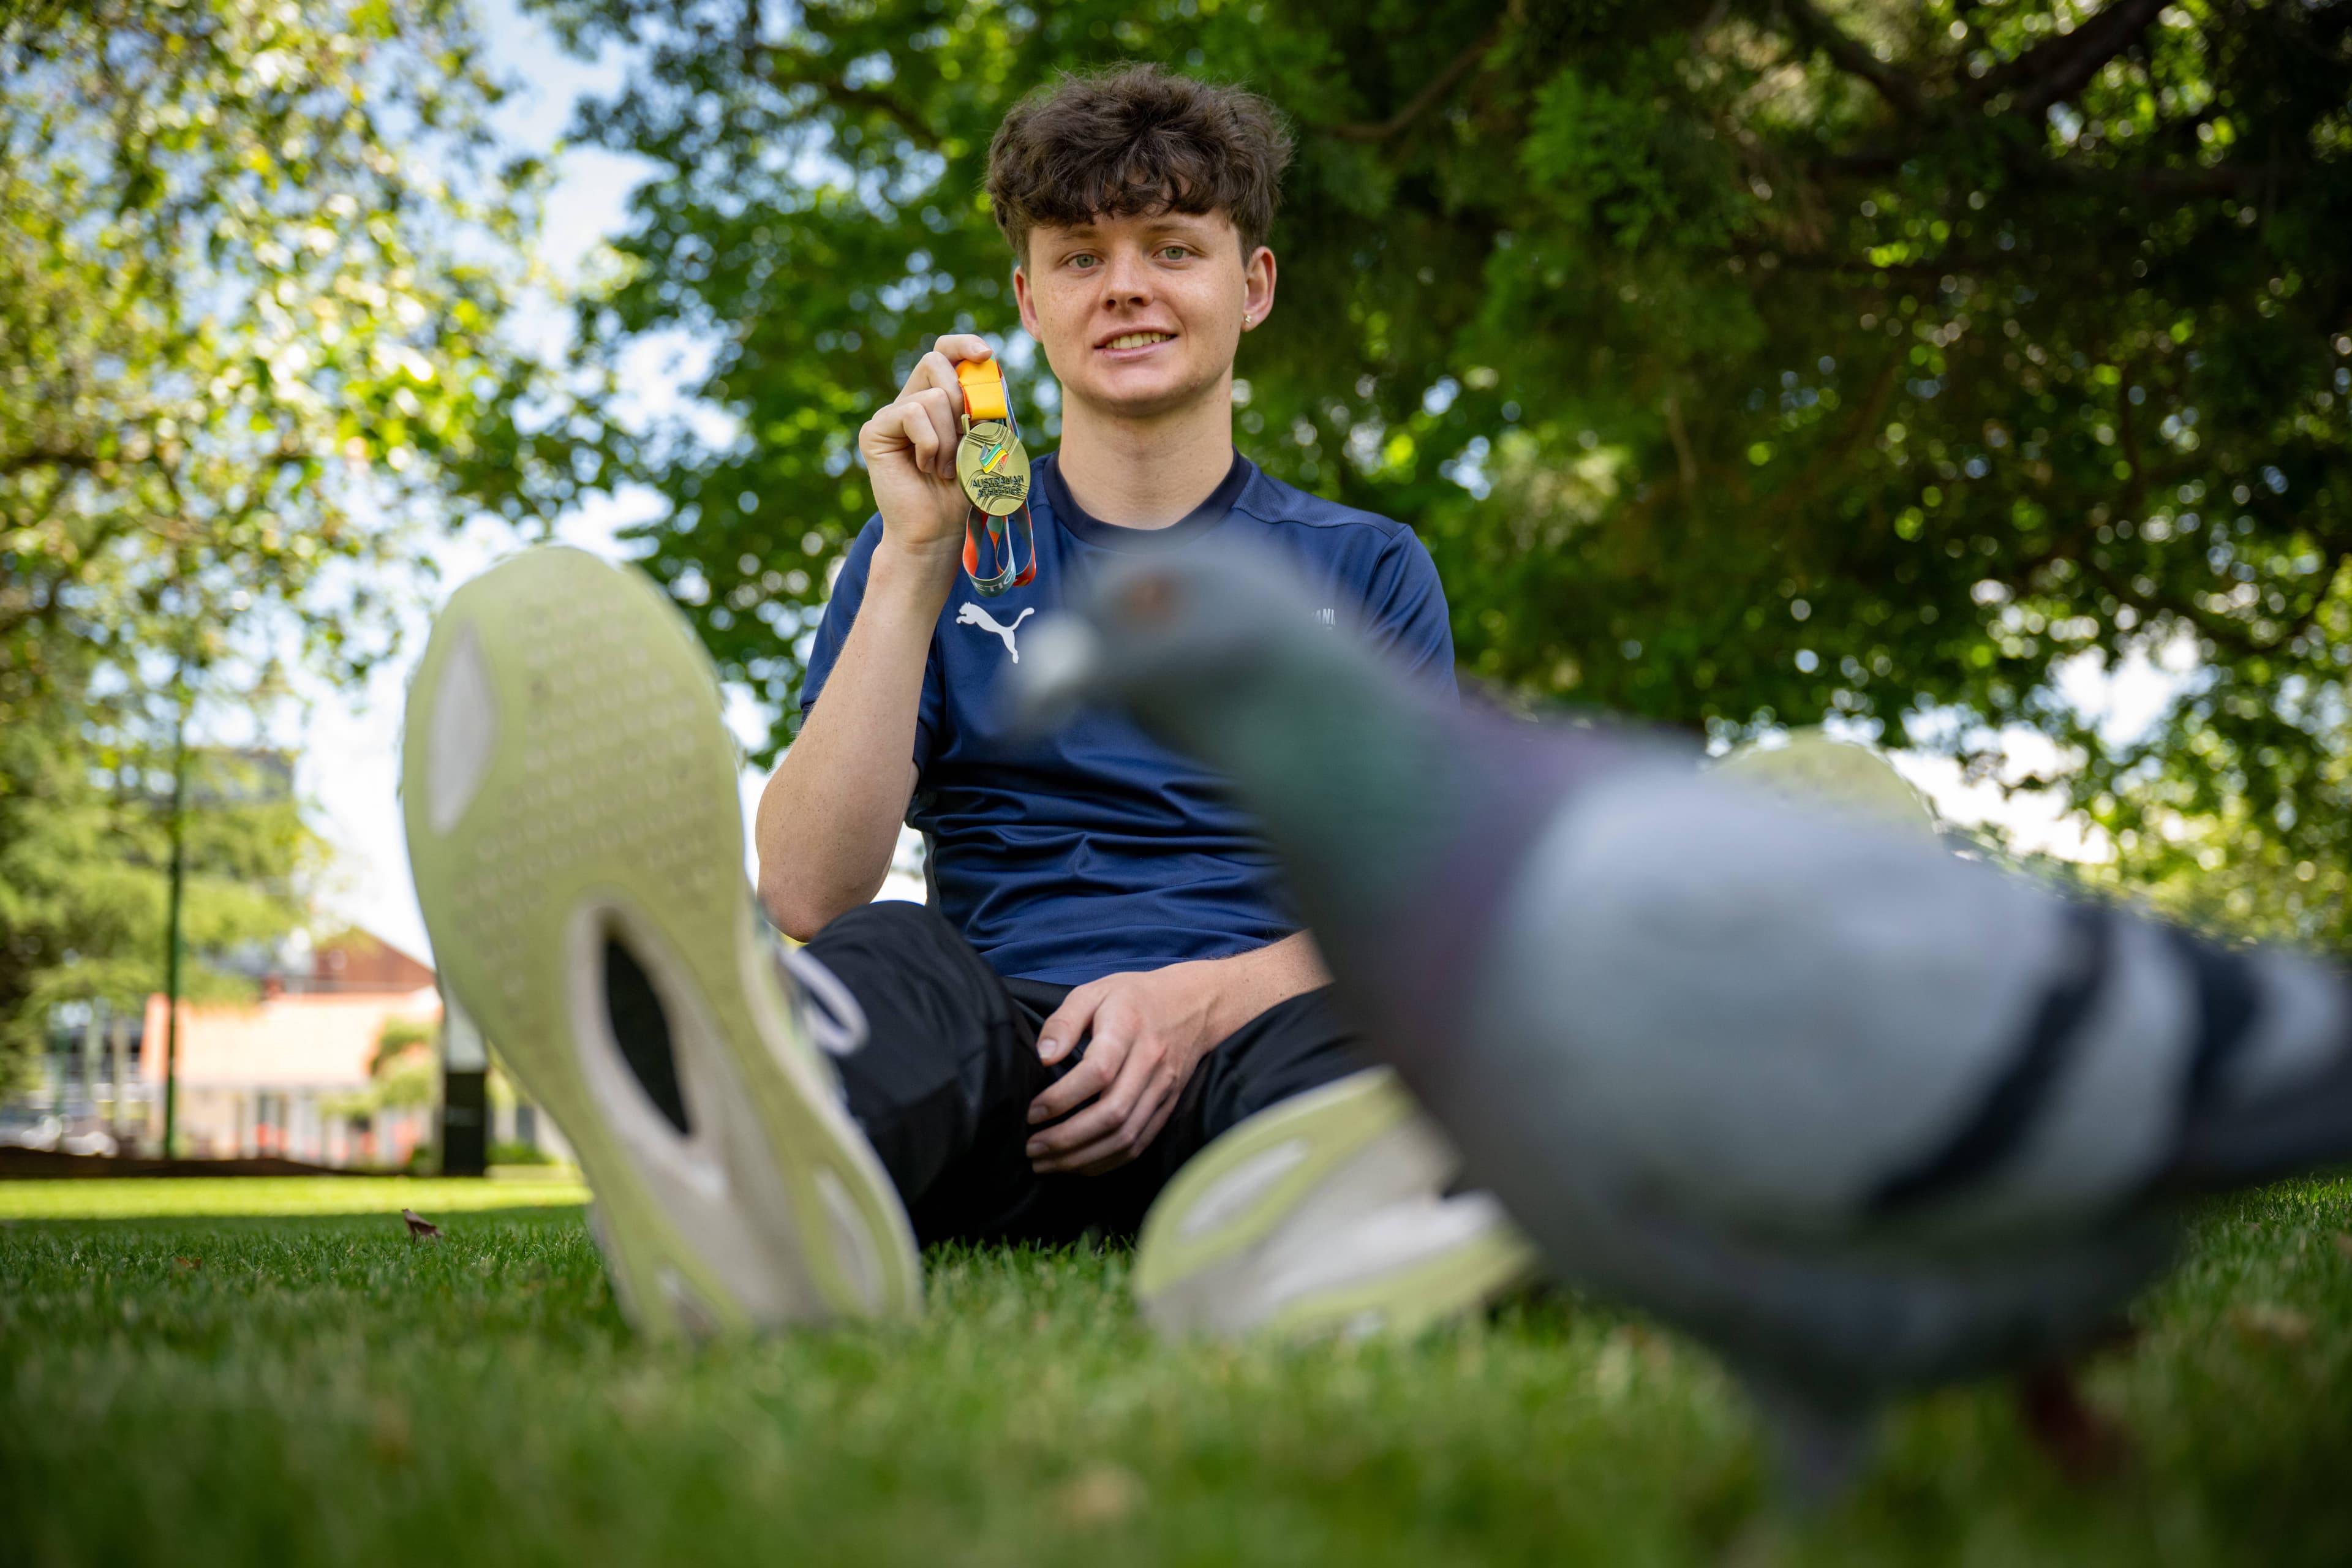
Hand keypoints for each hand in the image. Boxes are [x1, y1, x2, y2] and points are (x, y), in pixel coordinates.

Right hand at [856, 333, 993, 567]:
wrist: (938, 530)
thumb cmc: (963, 491)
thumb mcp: (987, 445)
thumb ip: (987, 410)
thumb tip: (991, 373)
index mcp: (938, 399)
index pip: (945, 352)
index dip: (963, 344)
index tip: (986, 354)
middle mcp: (911, 400)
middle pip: (935, 361)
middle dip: (963, 395)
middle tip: (967, 435)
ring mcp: (891, 415)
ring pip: (931, 395)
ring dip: (950, 435)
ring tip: (945, 467)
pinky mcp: (875, 431)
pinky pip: (912, 413)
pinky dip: (931, 443)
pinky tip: (926, 467)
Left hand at [1025, 961, 1225, 1174]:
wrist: (1194, 1006)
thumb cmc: (1133, 998)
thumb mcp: (1093, 992)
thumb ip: (1064, 1022)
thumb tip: (1042, 1057)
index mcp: (1128, 1027)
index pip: (1097, 1072)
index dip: (1061, 1098)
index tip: (1032, 1111)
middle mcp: (1150, 1062)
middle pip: (1112, 1113)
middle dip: (1067, 1139)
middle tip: (1032, 1148)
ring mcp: (1163, 1089)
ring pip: (1126, 1136)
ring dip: (1083, 1158)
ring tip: (1047, 1164)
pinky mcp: (1168, 1107)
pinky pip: (1139, 1144)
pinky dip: (1107, 1161)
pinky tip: (1078, 1164)